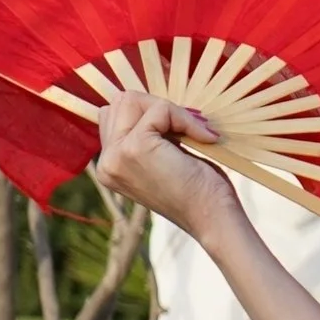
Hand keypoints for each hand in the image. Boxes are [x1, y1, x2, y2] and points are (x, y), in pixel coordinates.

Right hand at [92, 88, 242, 241]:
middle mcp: (105, 162)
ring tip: (193, 135)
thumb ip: (146, 136)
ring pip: (133, 99)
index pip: (114, 114)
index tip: (180, 135)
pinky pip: (160, 109)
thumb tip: (150, 101)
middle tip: (189, 131)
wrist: (213, 219)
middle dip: (158, 108)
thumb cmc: (199, 192)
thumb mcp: (163, 159)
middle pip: (121, 102)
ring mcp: (116, 154)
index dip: (150, 116)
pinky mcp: (135, 147)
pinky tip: (204, 138)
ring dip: (169, 111)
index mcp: (109, 165)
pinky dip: (186, 119)